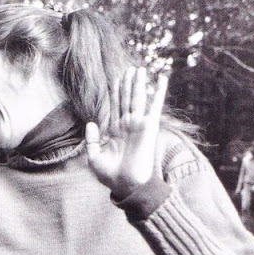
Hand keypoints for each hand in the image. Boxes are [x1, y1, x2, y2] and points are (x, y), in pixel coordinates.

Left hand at [86, 67, 167, 197]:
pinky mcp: (149, 126)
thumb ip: (91, 140)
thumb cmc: (110, 175)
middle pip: (126, 98)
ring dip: (139, 84)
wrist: (126, 185)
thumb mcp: (94, 157)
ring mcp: (138, 124)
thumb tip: (91, 122)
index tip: (117, 78)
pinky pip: (155, 105)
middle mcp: (127, 125)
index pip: (115, 106)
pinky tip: (162, 78)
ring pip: (138, 98)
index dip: (116, 92)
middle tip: (129, 69)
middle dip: (127, 84)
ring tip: (139, 69)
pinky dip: (159, 91)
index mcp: (114, 130)